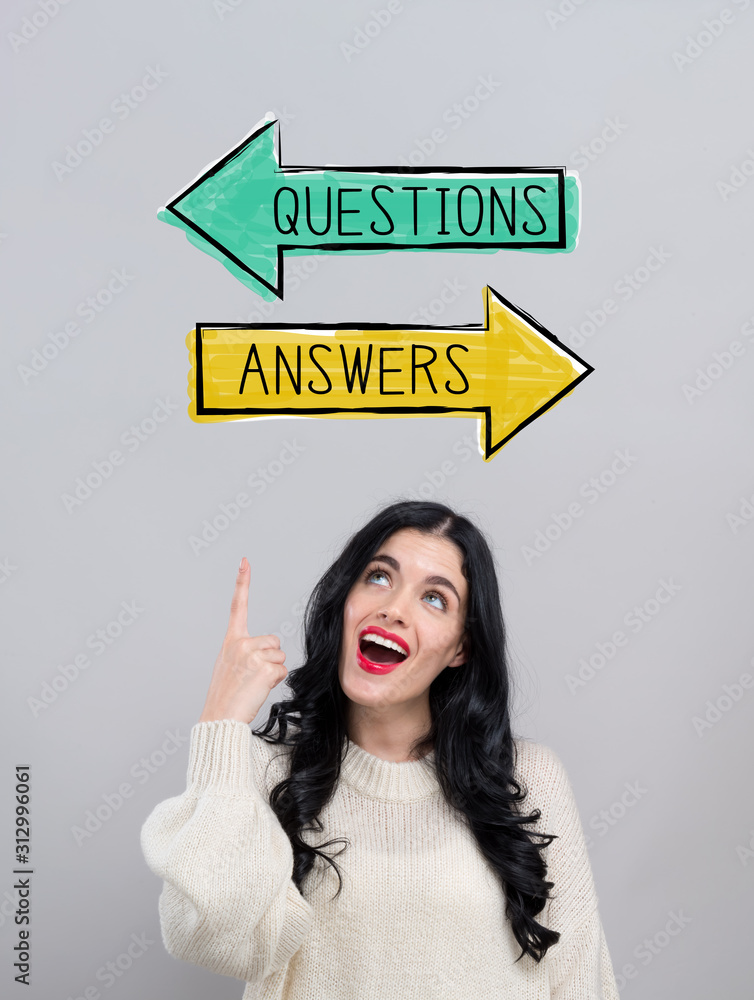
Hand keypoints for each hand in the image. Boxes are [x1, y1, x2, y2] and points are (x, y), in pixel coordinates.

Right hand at [198, 557, 287, 724]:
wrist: (220, 716)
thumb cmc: (226, 694)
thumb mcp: (230, 665)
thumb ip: (247, 652)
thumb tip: (271, 653)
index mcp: (231, 641)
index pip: (237, 606)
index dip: (242, 582)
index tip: (245, 562)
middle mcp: (241, 643)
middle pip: (274, 642)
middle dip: (270, 658)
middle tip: (252, 676)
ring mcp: (253, 655)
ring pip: (280, 657)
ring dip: (273, 671)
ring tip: (254, 683)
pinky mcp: (265, 668)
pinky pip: (283, 671)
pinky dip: (276, 681)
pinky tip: (259, 688)